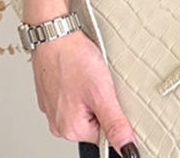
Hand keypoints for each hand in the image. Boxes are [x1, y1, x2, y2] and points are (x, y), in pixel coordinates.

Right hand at [29, 27, 140, 155]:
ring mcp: (52, 109)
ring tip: (87, 74)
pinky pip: (72, 96)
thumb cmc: (74, 58)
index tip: (108, 93)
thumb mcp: (102, 92)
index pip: (104, 134)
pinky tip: (79, 71)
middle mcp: (58, 124)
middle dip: (100, 101)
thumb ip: (116, 124)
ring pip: (83, 107)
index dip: (112, 112)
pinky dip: (79, 85)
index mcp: (70, 129)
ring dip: (90, 93)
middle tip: (97, 81)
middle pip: (93, 121)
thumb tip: (128, 149)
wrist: (54, 33)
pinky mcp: (50, 95)